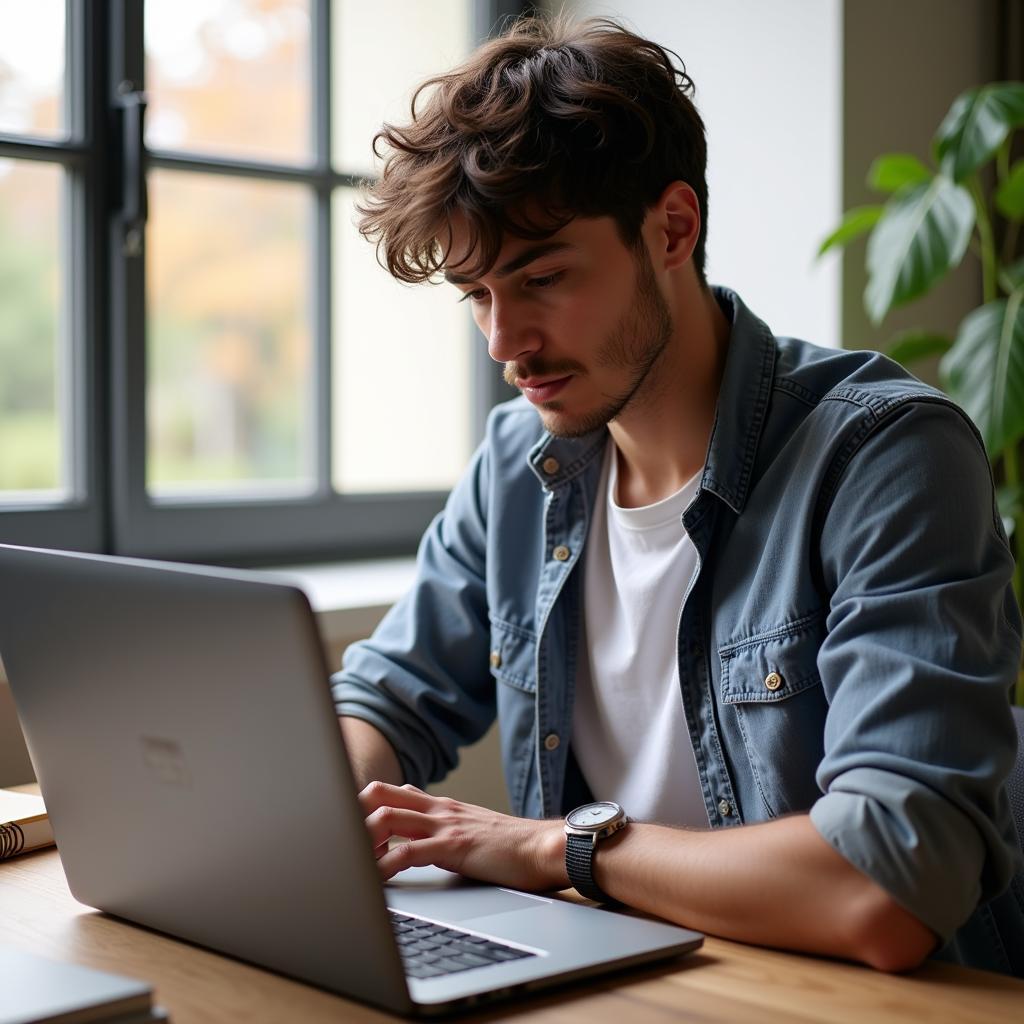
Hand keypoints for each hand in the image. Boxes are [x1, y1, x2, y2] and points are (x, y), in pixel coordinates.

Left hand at [358, 781, 568, 891]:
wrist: (546, 847)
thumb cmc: (515, 848)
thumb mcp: (473, 831)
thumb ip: (447, 832)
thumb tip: (421, 844)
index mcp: (443, 806)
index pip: (393, 792)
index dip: (365, 806)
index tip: (349, 828)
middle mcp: (439, 809)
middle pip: (379, 794)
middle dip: (353, 813)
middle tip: (341, 841)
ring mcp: (445, 825)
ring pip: (386, 818)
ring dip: (362, 839)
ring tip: (351, 862)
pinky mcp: (453, 846)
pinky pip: (407, 853)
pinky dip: (383, 867)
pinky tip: (371, 882)